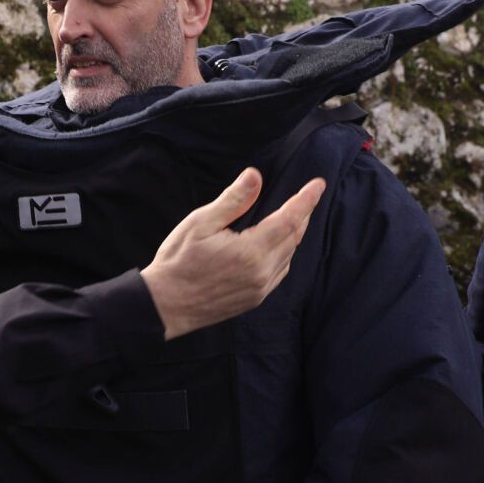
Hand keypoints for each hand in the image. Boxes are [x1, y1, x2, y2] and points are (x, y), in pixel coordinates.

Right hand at [140, 168, 325, 339]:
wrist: (165, 306)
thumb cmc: (177, 261)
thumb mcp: (200, 223)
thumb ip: (233, 200)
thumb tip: (255, 176)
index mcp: (250, 251)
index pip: (290, 219)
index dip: (306, 200)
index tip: (318, 184)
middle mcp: (262, 272)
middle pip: (294, 237)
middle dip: (303, 214)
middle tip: (307, 196)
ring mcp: (260, 289)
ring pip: (289, 256)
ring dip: (294, 234)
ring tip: (293, 216)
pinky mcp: (255, 299)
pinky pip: (280, 272)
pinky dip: (284, 254)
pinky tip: (276, 245)